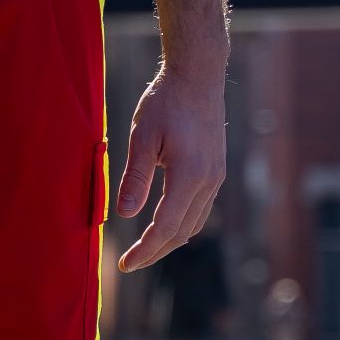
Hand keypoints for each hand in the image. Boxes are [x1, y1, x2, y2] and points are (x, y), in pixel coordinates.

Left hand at [116, 64, 226, 271]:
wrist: (198, 75)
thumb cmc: (166, 102)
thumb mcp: (142, 138)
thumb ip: (134, 179)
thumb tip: (124, 215)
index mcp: (190, 175)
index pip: (166, 227)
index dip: (145, 250)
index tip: (125, 264)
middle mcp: (209, 181)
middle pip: (182, 233)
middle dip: (155, 252)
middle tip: (130, 264)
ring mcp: (216, 177)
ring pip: (193, 224)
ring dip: (168, 242)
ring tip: (144, 250)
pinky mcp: (216, 171)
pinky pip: (200, 210)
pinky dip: (180, 225)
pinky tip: (163, 227)